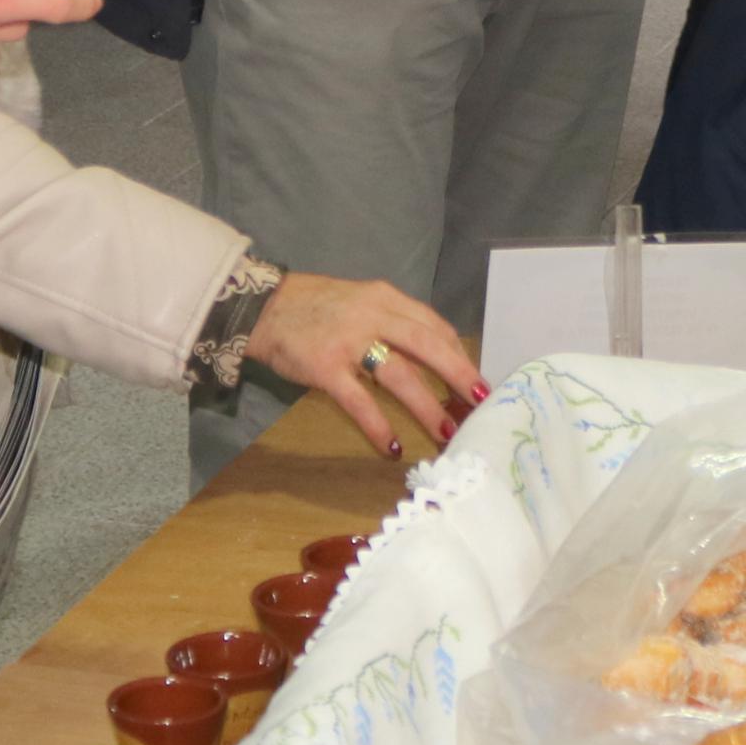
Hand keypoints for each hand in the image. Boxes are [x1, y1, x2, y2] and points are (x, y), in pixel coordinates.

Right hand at [246, 272, 482, 458]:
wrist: (264, 306)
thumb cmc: (317, 307)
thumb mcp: (361, 300)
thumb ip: (392, 321)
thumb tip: (433, 356)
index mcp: (385, 298)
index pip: (433, 325)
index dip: (458, 354)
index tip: (474, 380)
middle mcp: (373, 315)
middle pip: (427, 345)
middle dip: (459, 375)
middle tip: (480, 403)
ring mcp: (349, 341)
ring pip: (399, 375)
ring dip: (426, 405)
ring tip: (446, 432)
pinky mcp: (325, 367)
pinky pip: (359, 401)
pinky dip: (378, 425)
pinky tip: (392, 446)